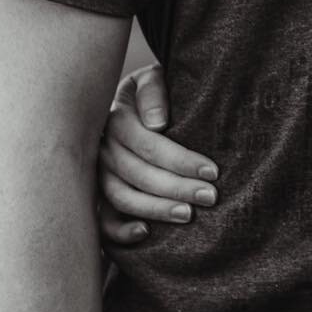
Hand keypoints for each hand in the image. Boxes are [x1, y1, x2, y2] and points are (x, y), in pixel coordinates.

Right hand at [96, 64, 219, 246]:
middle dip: (177, 187)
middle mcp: (103, 148)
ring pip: (122, 198)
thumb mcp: (152, 77)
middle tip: (210, 197)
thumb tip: (157, 123)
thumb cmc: (151, 90)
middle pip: (138, 174)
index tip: (213, 171)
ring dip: (156, 210)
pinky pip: (101, 220)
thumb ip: (153, 91)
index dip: (181, 160)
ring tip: (188, 216)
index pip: (148, 144)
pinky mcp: (98, 194)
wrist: (128, 100)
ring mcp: (98, 174)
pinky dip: (119, 232)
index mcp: (116, 118)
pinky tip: (145, 233)